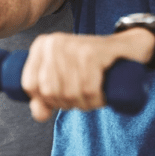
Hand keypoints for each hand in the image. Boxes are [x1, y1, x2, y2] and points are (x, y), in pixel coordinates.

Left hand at [21, 29, 154, 121]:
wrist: (125, 49)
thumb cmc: (90, 67)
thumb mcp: (62, 81)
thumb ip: (43, 99)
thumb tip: (39, 114)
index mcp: (41, 45)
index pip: (29, 84)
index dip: (45, 99)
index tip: (62, 92)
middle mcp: (54, 42)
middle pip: (49, 91)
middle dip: (67, 101)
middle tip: (82, 90)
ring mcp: (73, 45)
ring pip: (69, 93)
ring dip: (85, 102)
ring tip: (93, 89)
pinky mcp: (91, 53)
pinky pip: (88, 91)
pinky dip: (97, 98)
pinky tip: (102, 90)